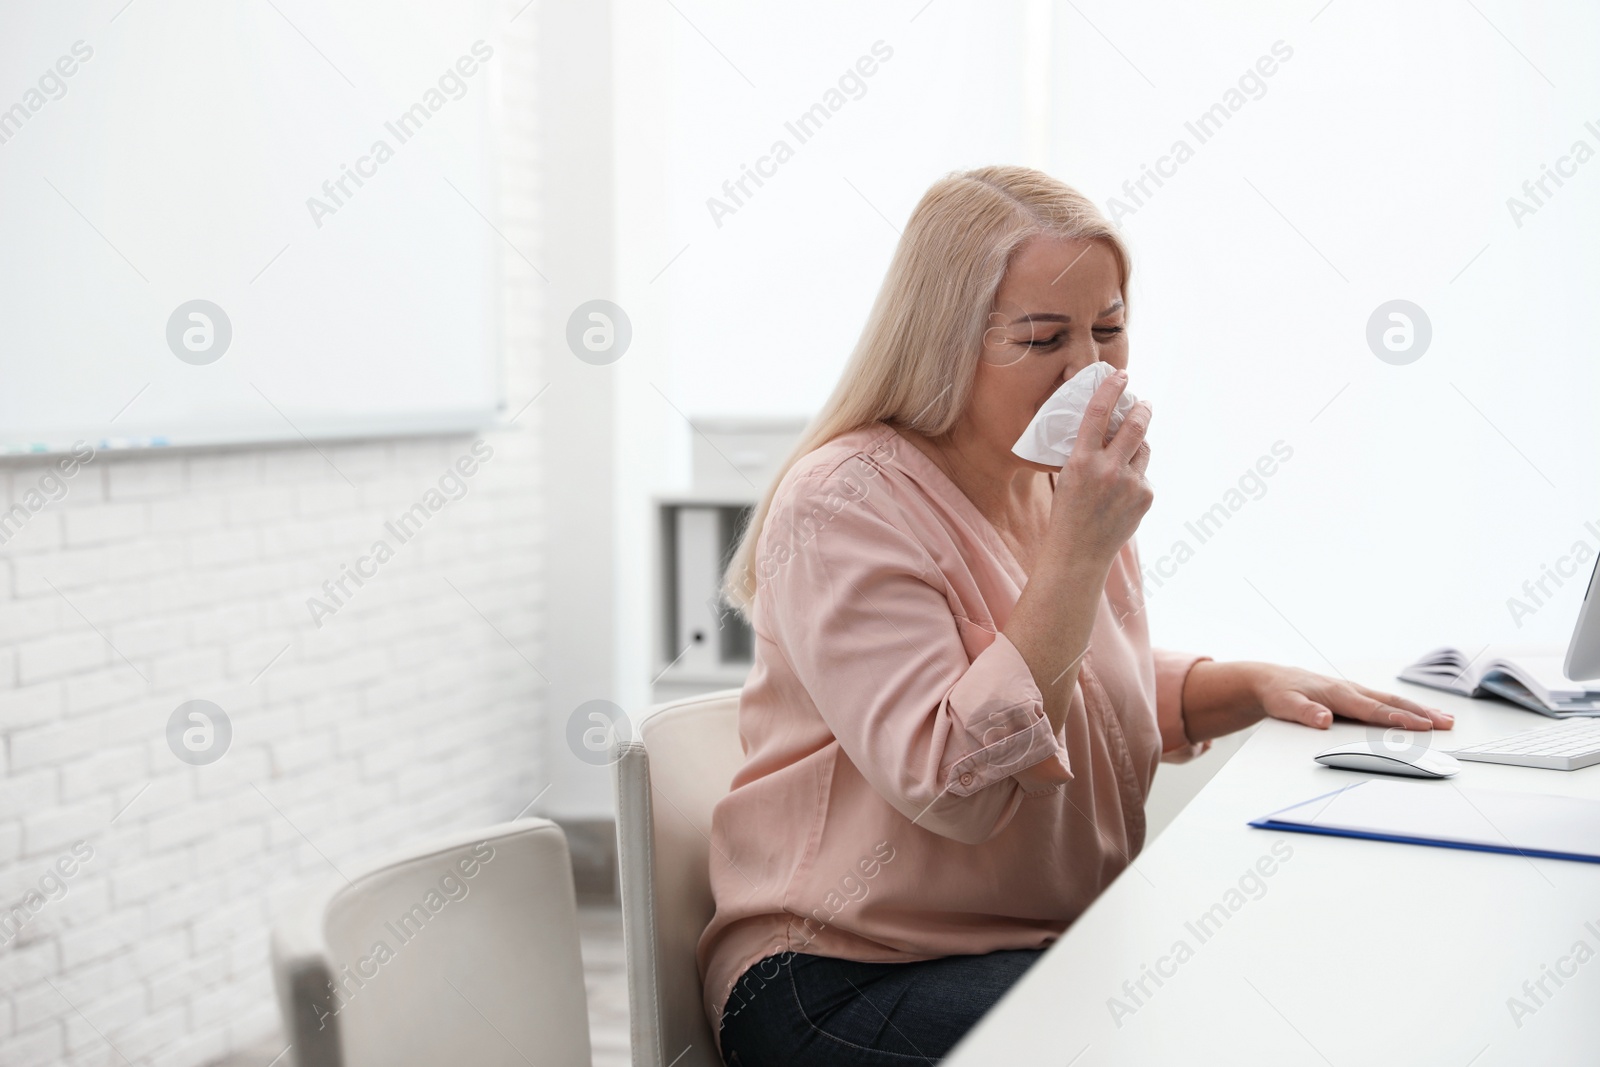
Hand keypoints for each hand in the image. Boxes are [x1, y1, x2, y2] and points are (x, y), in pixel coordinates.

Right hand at [1045, 369, 1151, 566]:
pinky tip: (1122, 493)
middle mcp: (1108, 469)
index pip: (1098, 413)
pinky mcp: (1145, 496)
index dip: (1111, 389)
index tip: (1121, 375)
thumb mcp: (1067, 476)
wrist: (1079, 553)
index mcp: (1082, 461)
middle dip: (1142, 408)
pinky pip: (1144, 475)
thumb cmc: (1067, 513)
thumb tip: (1109, 428)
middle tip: (1142, 402)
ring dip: (1139, 443)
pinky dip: (1136, 476)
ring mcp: (1130, 484)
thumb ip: (1087, 453)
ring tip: (1129, 449)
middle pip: (1135, 425)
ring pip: (1144, 448)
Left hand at [1251, 664, 1453, 730]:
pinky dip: (1405, 708)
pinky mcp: (1354, 696)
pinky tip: (1419, 714)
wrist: (1271, 680)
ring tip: (1445, 719)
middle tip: (1447, 723)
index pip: (1374, 710)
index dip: (1399, 718)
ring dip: (1419, 710)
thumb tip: (1323, 719)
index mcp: (1338, 695)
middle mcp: (1351, 691)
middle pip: (1392, 703)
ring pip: (1392, 701)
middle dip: (1421, 713)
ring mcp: (1354, 692)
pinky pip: (1385, 702)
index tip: (1422, 725)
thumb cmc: (1280, 692)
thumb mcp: (1284, 704)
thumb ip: (1304, 712)